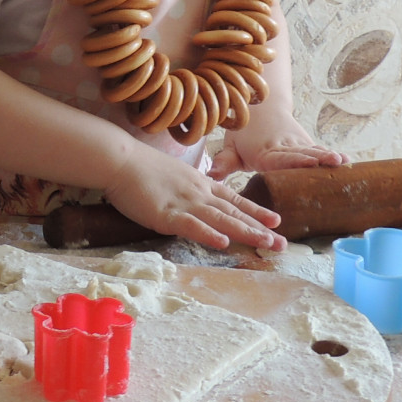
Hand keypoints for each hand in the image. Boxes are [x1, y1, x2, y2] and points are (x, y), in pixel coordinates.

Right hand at [103, 143, 285, 251]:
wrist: (119, 158)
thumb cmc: (139, 165)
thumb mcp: (172, 173)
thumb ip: (185, 186)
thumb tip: (192, 197)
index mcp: (199, 183)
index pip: (233, 199)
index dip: (255, 210)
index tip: (276, 220)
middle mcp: (198, 193)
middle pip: (234, 212)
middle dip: (260, 228)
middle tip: (283, 243)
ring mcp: (184, 203)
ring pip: (220, 220)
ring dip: (245, 232)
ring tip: (267, 243)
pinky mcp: (166, 214)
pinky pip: (191, 226)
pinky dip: (208, 235)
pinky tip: (224, 243)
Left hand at [209, 125, 348, 181]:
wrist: (260, 107)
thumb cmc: (243, 132)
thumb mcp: (230, 145)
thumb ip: (224, 162)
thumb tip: (211, 175)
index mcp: (264, 153)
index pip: (280, 159)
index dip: (294, 162)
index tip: (307, 163)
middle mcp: (283, 147)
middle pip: (301, 155)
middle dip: (317, 160)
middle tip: (334, 163)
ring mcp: (297, 144)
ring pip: (313, 151)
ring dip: (328, 156)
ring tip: (343, 162)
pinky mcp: (306, 143)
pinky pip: (319, 149)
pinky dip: (332, 154)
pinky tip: (348, 161)